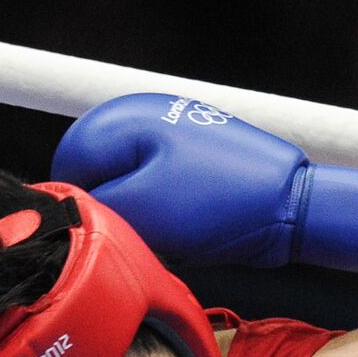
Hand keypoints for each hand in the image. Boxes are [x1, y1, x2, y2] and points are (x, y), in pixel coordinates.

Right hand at [51, 93, 357, 274]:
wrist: (296, 206)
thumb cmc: (222, 203)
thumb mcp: (144, 211)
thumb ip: (91, 211)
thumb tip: (61, 216)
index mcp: (123, 118)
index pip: (68, 167)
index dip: (84, 209)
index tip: (114, 236)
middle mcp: (143, 121)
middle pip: (97, 180)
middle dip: (116, 215)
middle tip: (152, 239)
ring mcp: (170, 143)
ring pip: (128, 196)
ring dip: (143, 224)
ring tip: (178, 237)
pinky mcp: (192, 169)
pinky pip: (158, 199)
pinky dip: (166, 222)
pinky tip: (192, 235)